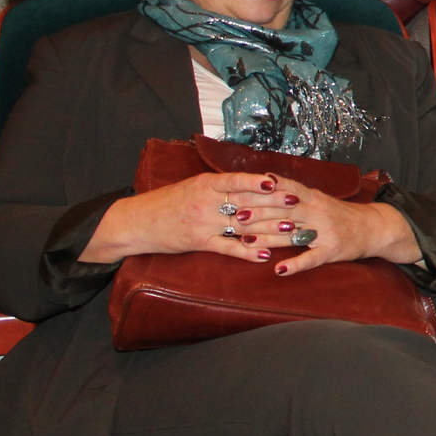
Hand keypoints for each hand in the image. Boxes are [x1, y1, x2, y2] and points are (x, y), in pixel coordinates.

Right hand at [78, 171, 291, 265]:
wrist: (135, 223)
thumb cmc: (165, 202)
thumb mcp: (191, 185)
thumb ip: (218, 185)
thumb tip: (249, 181)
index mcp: (204, 184)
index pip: (237, 180)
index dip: (261, 182)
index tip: (282, 182)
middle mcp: (205, 202)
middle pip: (247, 203)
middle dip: (275, 205)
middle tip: (300, 206)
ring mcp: (203, 224)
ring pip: (243, 226)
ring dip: (270, 229)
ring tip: (293, 230)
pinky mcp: (199, 243)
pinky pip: (227, 248)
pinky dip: (247, 252)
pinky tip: (265, 255)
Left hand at [233, 175, 422, 275]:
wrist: (374, 226)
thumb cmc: (340, 214)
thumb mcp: (318, 198)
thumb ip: (293, 192)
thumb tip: (264, 181)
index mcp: (312, 197)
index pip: (282, 190)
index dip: (259, 192)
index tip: (236, 191)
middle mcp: (318, 211)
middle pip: (283, 211)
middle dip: (257, 214)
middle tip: (233, 217)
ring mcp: (325, 231)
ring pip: (293, 234)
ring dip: (268, 238)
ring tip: (245, 243)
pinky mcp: (332, 251)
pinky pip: (312, 258)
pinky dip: (295, 264)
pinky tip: (279, 269)